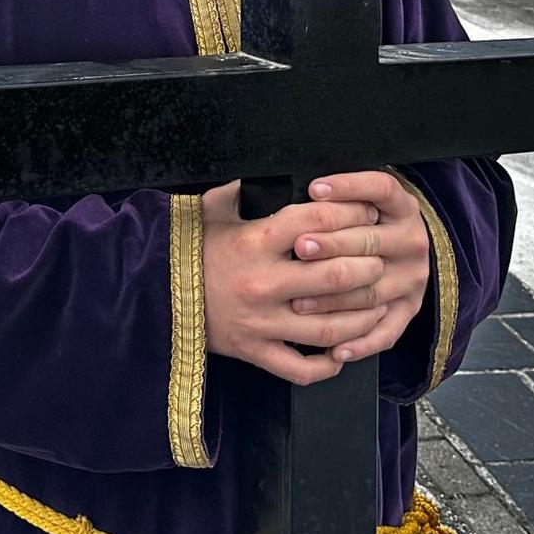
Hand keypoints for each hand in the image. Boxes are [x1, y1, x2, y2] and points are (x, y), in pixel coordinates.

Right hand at [201, 180, 397, 385]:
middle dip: (367, 267)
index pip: (316, 222)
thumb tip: (273, 165)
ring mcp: (261, 323)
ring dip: (361, 316)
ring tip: (377, 303)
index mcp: (254, 242)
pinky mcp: (255, 352)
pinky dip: (327, 366)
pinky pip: (300, 368)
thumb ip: (243, 189)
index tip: (368, 211)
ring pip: (329, 327)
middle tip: (380, 259)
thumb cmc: (187, 250)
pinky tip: (343, 354)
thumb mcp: (211, 210)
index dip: (350, 214)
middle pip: (335, 277)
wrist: (153, 296)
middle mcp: (263, 284)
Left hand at [292, 173, 431, 367]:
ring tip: (298, 303)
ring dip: (334, 299)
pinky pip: (387, 332)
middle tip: (300, 247)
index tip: (314, 187)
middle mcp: (412, 241)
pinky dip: (360, 343)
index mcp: (402, 206)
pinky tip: (333, 351)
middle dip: (332, 244)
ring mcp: (412, 279)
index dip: (348, 186)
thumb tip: (297, 182)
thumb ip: (335, 192)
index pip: (380, 188)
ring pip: (372, 291)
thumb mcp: (360, 196)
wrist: (403, 246)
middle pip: (371, 241)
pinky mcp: (409, 309)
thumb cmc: (362, 218)